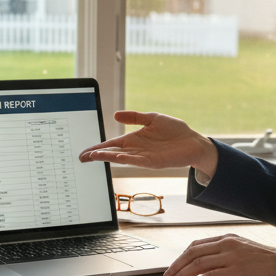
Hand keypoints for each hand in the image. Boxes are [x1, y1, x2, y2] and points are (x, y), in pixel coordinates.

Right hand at [78, 110, 218, 176]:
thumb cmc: (175, 131)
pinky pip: (137, 161)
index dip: (98, 147)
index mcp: (133, 139)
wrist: (193, 142)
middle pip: (112, 152)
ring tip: (94, 156)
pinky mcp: (154, 162)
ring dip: (108, 157)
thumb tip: (115, 114)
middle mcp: (136, 150)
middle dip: (97, 154)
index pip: (111, 144)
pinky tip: (118, 157)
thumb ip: (134, 117)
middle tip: (82, 157)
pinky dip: (127, 159)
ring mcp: (144, 157)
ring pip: (121, 158)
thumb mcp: (152, 118)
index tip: (85, 151)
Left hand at [162, 233, 275, 275]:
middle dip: (177, 265)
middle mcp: (227, 244)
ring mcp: (231, 257)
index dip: (182, 256)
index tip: (174, 265)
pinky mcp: (236, 271)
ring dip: (182, 274)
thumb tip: (210, 268)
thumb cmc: (269, 262)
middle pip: (193, 252)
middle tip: (168, 275)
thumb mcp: (245, 251)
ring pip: (198, 263)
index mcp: (228, 238)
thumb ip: (227, 255)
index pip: (197, 245)